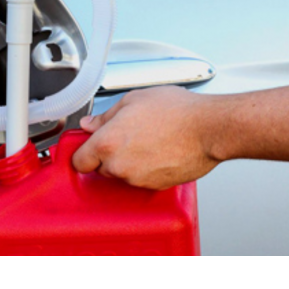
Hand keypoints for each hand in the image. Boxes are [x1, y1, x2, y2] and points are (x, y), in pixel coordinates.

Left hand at [72, 86, 219, 189]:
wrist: (209, 129)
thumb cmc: (177, 111)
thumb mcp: (133, 100)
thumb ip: (106, 116)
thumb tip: (91, 124)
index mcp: (107, 143)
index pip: (78, 161)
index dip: (83, 153)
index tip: (88, 148)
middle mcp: (119, 166)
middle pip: (101, 168)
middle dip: (109, 155)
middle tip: (127, 136)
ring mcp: (137, 180)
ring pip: (122, 175)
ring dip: (129, 163)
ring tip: (148, 141)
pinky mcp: (155, 187)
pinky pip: (142, 180)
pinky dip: (146, 170)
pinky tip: (158, 152)